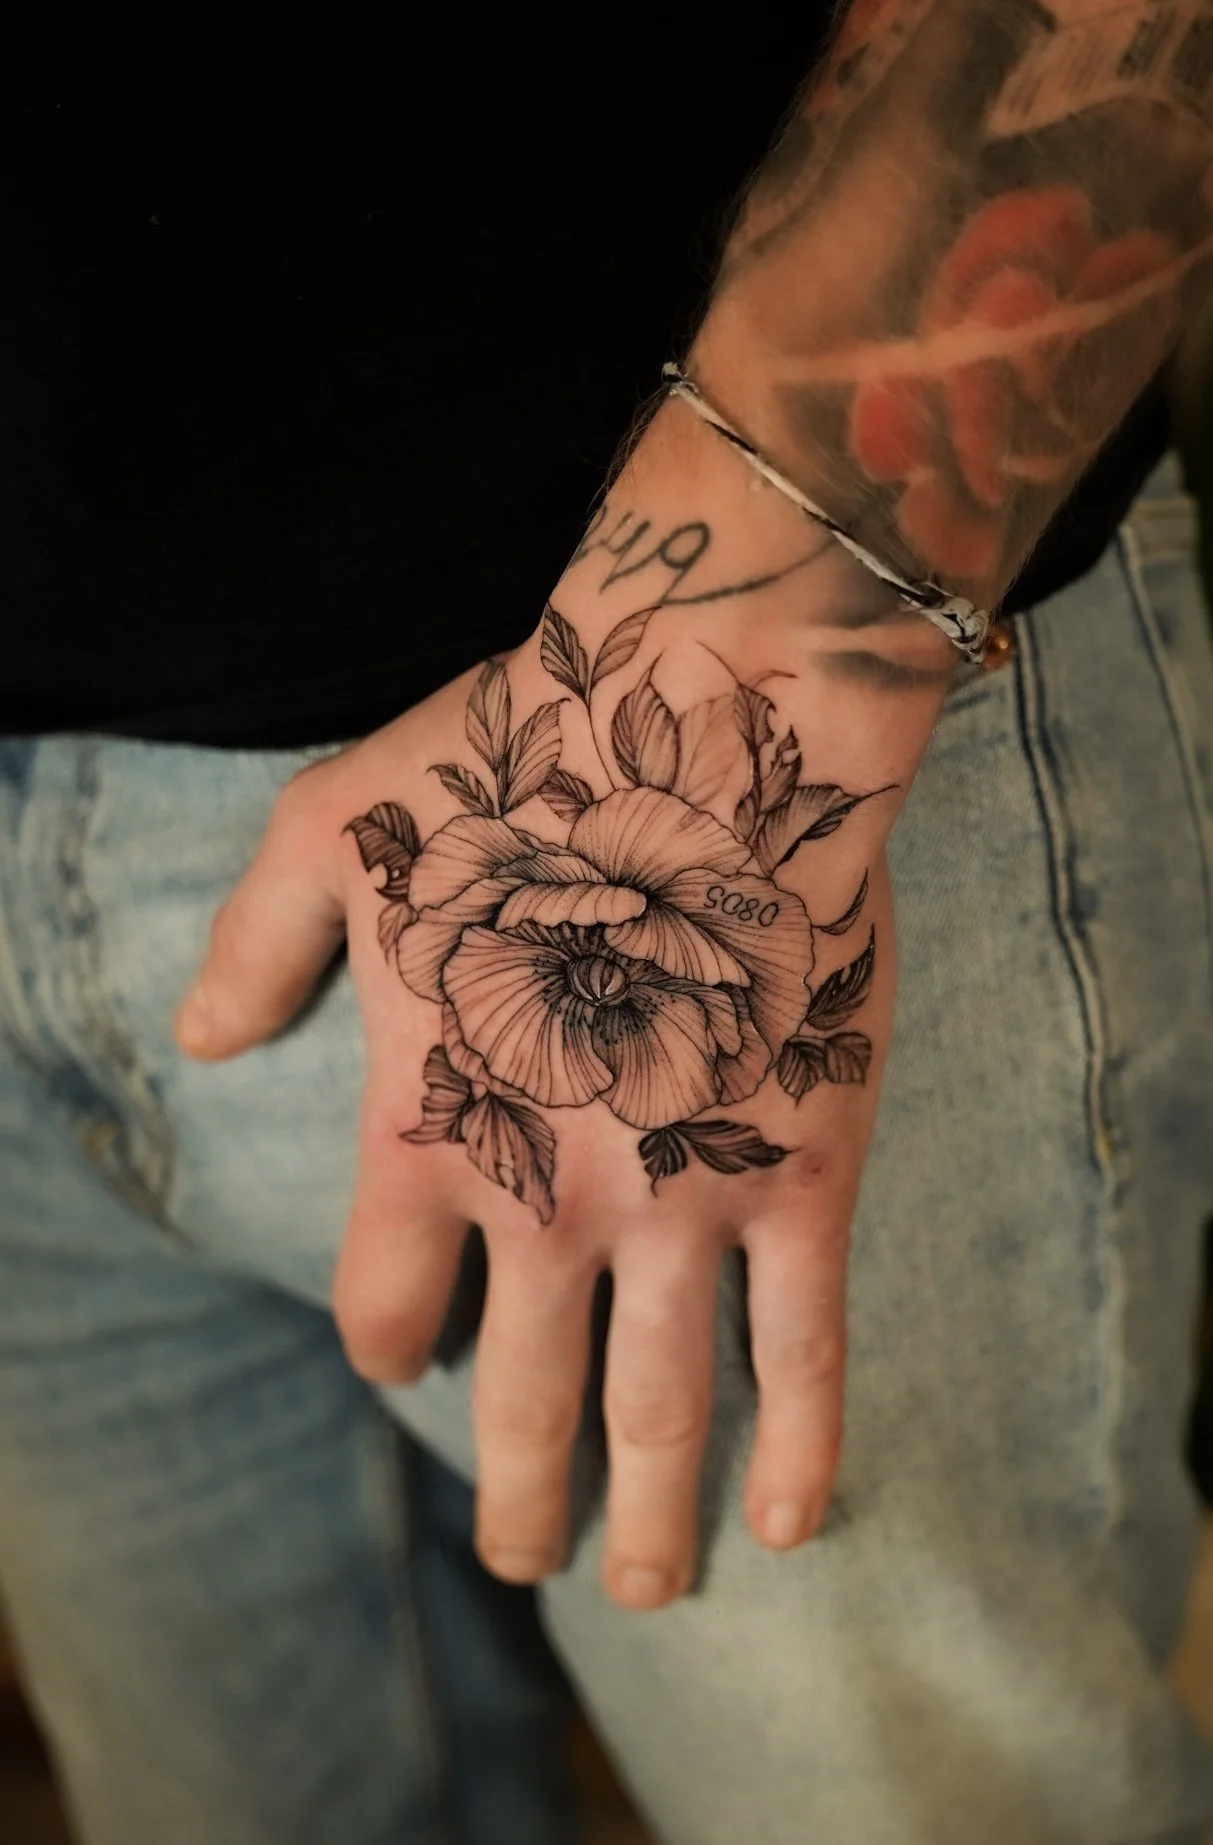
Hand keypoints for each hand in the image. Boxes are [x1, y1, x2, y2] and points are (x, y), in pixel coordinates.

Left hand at [174, 407, 946, 1607]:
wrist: (701, 727)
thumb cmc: (511, 768)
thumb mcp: (333, 834)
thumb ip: (258, 949)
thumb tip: (202, 1044)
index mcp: (429, 1134)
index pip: (390, 1312)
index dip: (395, 1346)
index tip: (417, 1357)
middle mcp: (547, 1204)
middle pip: (524, 1404)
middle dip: (521, 1498)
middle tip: (527, 1561)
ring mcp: (681, 1205)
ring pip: (662, 1410)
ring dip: (649, 1519)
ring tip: (642, 1592)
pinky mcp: (800, 1178)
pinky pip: (804, 1348)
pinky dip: (801, 1446)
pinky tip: (790, 1521)